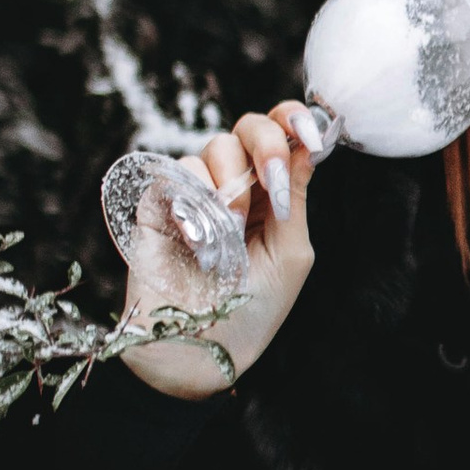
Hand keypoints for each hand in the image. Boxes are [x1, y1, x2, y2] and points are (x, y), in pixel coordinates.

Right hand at [118, 103, 321, 394]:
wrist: (199, 348)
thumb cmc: (252, 308)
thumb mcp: (290, 253)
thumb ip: (297, 197)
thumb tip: (309, 144)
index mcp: (273, 195)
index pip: (283, 135)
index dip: (294, 120)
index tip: (309, 133)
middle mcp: (237, 185)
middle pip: (250, 127)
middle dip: (266, 145)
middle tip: (271, 181)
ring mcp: (196, 191)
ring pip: (216, 146)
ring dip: (232, 187)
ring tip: (230, 233)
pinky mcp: (160, 202)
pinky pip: (178, 170)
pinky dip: (194, 197)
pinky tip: (199, 237)